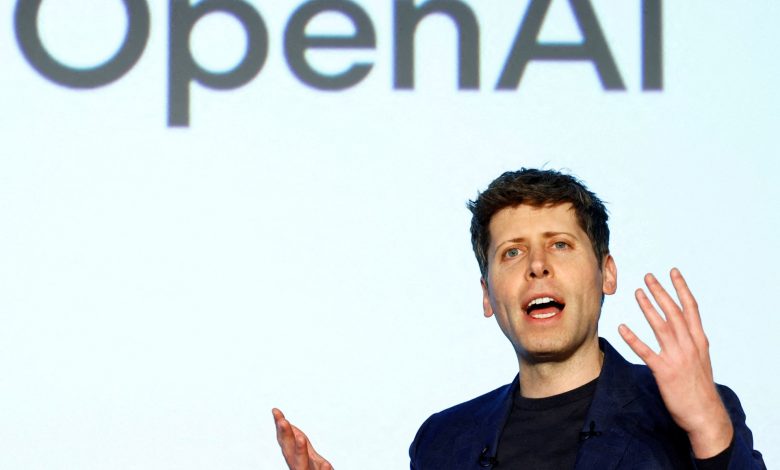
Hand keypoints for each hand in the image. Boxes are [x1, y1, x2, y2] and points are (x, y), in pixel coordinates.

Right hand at [272, 408, 332, 469]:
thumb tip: (288, 425)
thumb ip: (297, 442)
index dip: (280, 426)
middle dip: (285, 435)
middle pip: (289, 450)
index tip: (276, 411)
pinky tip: (327, 465)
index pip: (284, 440)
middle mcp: (297, 466)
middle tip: (282, 421)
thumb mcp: (306, 455)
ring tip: (301, 438)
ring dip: (300, 451)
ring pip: (302, 464)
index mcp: (294, 458)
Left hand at [618, 268, 732, 458]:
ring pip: (661, 326)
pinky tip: (621, 328)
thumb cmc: (699, 387)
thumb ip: (690, 342)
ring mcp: (677, 357)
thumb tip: (682, 328)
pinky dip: (633, 338)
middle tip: (648, 276)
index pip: (690, 308)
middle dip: (661, 291)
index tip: (672, 271)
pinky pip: (646, 352)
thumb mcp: (701, 359)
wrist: (705, 414)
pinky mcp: (664, 371)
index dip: (681, 288)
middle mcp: (689, 345)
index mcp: (699, 340)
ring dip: (648, 308)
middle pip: (674, 312)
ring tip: (637, 292)